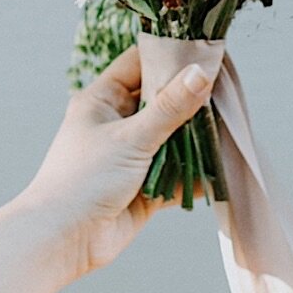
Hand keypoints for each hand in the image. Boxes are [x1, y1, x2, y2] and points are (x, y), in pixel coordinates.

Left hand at [22, 47, 217, 275]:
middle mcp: (117, 124)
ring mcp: (131, 156)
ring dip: (195, 138)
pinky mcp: (144, 188)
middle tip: (226, 91)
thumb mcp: (131, 138)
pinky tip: (220, 169)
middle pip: (161, 101)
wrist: (64, 241)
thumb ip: (169, 107)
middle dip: (191, 100)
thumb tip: (200, 73)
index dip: (169, 55)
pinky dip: (194, 174)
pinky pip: (176, 174)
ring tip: (229, 128)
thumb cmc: (83, 179)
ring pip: (172, 138)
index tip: (204, 51)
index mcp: (102, 101)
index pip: (139, 64)